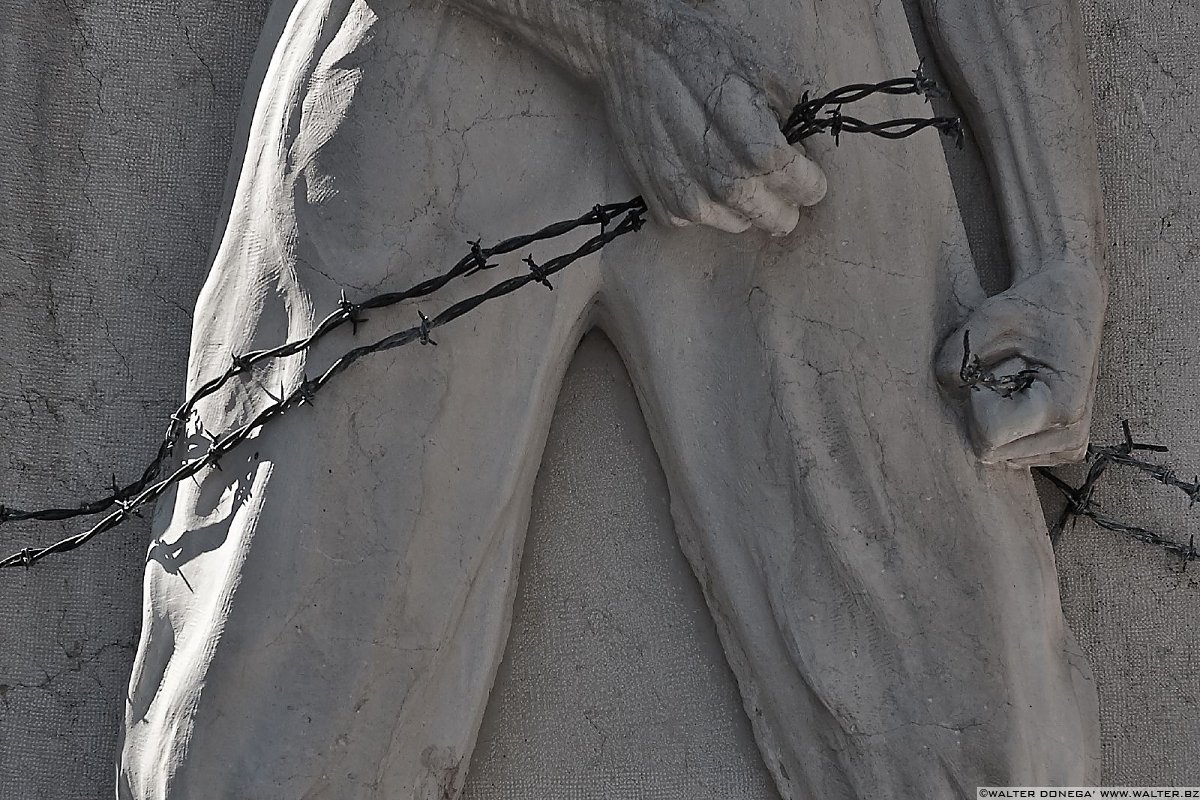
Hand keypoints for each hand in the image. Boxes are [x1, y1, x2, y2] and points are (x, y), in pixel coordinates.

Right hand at [589, 5, 825, 233]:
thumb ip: (784, 119)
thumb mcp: (757, 71)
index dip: (810, 182)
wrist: (630, 53)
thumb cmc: (697, 52)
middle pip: (772, 217)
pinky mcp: (662, 204)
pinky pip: (703, 219)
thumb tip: (797, 153)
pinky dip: (710, 204)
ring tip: (738, 174)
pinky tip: (702, 173)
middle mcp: (721, 178)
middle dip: (786, 205)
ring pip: (739, 222)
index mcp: (753, 142)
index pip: (799, 184)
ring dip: (748, 206)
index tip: (810, 175)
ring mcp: (688, 196)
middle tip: (783, 187)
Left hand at [935, 264, 1106, 466]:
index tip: (991, 369)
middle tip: (1004, 373)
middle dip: (982, 411)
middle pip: (988, 450)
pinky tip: (1021, 396)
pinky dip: (1006, 426)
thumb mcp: (992, 316)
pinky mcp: (1064, 448)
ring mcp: (1070, 445)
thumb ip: (960, 354)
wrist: (1070, 304)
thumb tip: (947, 388)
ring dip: (994, 417)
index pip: (988, 437)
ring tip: (1016, 382)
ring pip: (997, 455)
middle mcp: (1071, 434)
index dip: (976, 401)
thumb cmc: (1033, 307)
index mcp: (1060, 406)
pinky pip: (1010, 454)